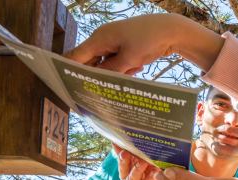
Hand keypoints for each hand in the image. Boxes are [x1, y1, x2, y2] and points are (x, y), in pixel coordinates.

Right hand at [63, 13, 224, 73]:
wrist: (173, 30)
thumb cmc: (149, 40)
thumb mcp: (129, 59)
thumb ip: (110, 71)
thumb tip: (97, 81)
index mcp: (100, 38)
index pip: (77, 56)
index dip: (69, 70)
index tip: (64, 86)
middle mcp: (104, 39)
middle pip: (92, 62)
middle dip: (98, 75)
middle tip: (102, 90)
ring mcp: (115, 43)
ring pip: (107, 65)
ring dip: (117, 72)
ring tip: (133, 69)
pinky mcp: (126, 48)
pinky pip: (119, 63)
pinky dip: (126, 68)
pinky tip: (138, 66)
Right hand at [116, 147, 183, 179]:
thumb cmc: (166, 178)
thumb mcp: (160, 164)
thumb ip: (154, 156)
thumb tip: (154, 142)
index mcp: (132, 167)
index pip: (124, 157)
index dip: (119, 149)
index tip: (117, 141)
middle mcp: (129, 178)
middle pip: (123, 167)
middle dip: (124, 159)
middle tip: (126, 152)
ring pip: (131, 178)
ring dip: (137, 170)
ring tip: (144, 162)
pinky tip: (153, 175)